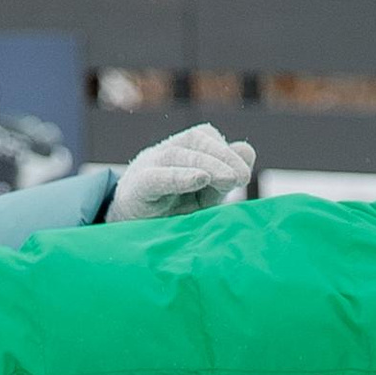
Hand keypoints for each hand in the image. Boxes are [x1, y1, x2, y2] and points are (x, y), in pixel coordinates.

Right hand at [108, 125, 257, 221]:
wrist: (127, 237)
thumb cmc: (168, 214)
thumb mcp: (203, 196)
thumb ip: (225, 177)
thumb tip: (248, 151)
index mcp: (181, 153)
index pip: (204, 137)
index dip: (226, 150)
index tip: (244, 175)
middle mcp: (164, 154)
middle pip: (194, 140)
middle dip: (222, 156)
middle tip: (241, 178)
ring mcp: (147, 168)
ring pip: (177, 155)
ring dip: (207, 165)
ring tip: (229, 180)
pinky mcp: (136, 189)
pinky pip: (155, 177)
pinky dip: (179, 176)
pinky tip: (199, 180)